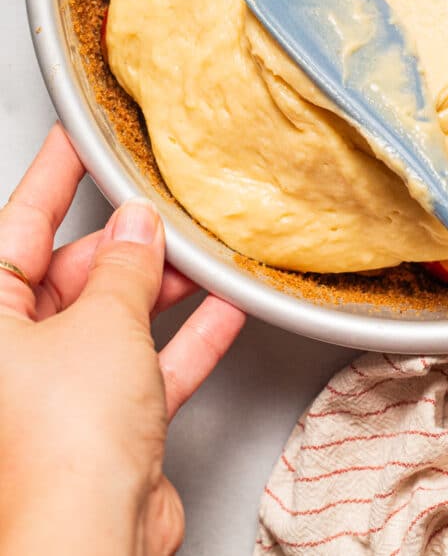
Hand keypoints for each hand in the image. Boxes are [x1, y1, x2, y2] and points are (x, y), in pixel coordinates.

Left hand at [0, 125, 245, 555]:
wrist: (89, 546)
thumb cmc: (62, 447)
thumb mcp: (102, 323)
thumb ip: (125, 266)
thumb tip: (136, 226)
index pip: (20, 223)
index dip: (54, 174)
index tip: (77, 136)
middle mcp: (14, 354)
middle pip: (71, 272)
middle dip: (124, 242)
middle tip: (163, 210)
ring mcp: (59, 392)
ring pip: (113, 319)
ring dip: (160, 289)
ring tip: (202, 256)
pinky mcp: (104, 426)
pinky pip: (147, 366)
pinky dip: (185, 339)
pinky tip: (223, 311)